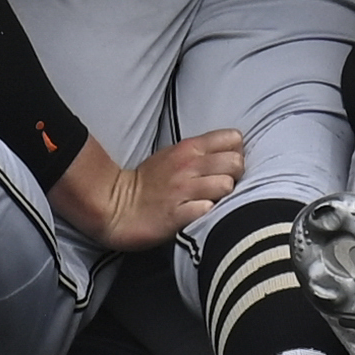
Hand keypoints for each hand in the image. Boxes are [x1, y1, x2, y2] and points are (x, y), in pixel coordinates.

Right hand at [55, 128, 245, 249]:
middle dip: (236, 176)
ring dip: (225, 197)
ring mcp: (183, 190)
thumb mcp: (174, 156)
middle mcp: (189, 165)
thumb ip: (201, 152)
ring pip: (226, 186)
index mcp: (189, 148)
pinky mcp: (178, 215)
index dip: (237, 152)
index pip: (233, 138)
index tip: (228, 166)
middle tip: (224, 187)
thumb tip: (232, 152)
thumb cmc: (149, 182)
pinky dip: (209, 214)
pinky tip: (201, 215)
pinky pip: (207, 210)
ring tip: (213, 202)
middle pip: (236, 162)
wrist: (116, 206)